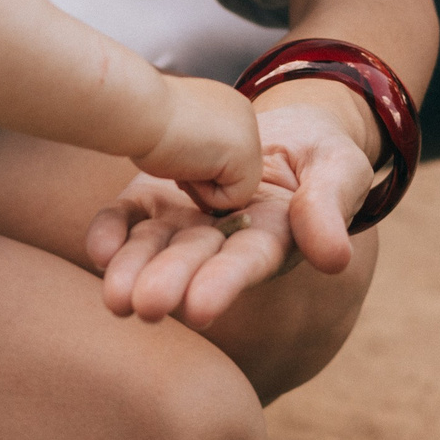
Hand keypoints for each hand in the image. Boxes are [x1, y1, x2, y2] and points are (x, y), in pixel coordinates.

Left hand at [87, 96, 373, 327]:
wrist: (288, 131)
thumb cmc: (323, 155)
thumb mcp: (340, 172)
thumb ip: (328, 208)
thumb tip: (334, 258)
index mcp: (272, 239)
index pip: (246, 263)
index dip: (224, 284)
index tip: (199, 308)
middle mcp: (223, 241)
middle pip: (193, 263)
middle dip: (169, 283)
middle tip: (143, 305)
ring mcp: (185, 220)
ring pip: (155, 247)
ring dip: (132, 269)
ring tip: (113, 297)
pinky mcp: (157, 196)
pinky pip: (130, 217)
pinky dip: (112, 232)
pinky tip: (99, 248)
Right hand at [131, 76, 261, 215]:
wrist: (140, 110)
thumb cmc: (145, 120)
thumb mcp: (180, 131)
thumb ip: (200, 148)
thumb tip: (207, 179)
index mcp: (228, 106)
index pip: (223, 156)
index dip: (195, 165)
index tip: (174, 148)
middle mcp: (245, 116)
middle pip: (232, 172)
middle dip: (202, 177)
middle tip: (176, 156)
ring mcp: (250, 134)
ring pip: (235, 187)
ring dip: (203, 185)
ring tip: (181, 158)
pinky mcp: (247, 156)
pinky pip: (234, 199)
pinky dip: (207, 194)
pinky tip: (190, 166)